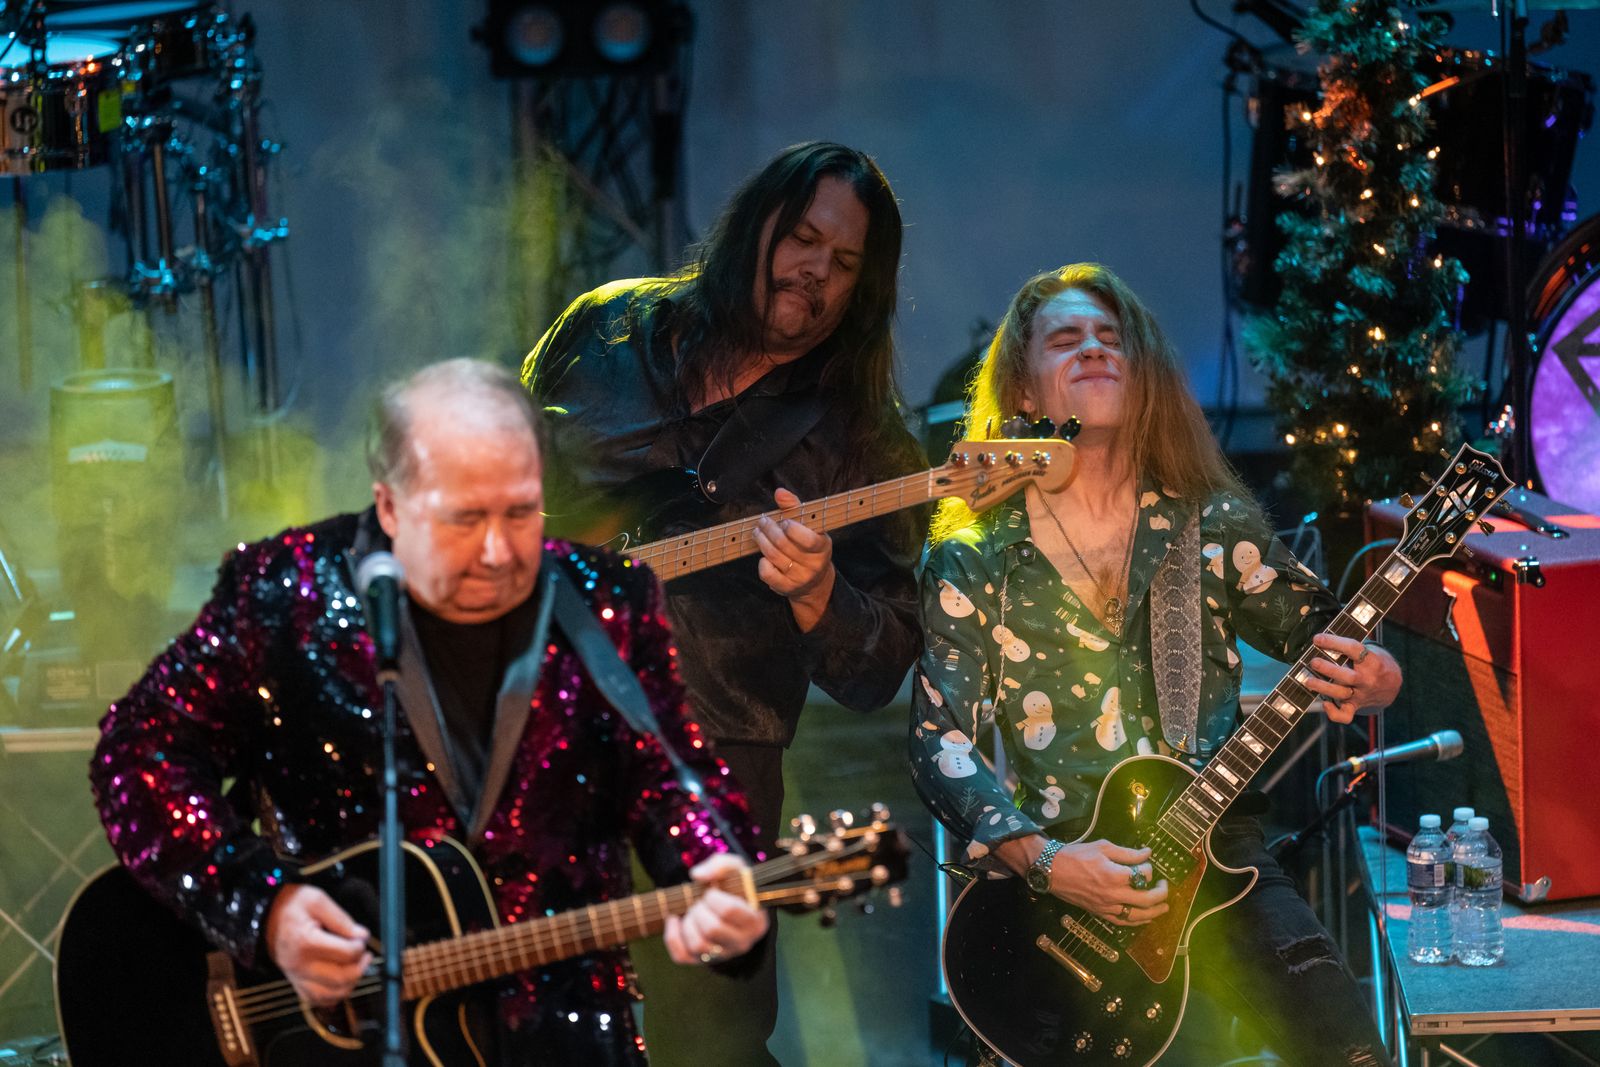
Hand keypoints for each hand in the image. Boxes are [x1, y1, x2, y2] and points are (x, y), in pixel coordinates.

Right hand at [264, 884, 372, 1006]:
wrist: (265, 917)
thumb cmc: (291, 906)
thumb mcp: (317, 900)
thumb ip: (342, 919)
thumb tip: (362, 936)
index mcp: (306, 942)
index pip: (346, 954)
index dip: (360, 946)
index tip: (361, 937)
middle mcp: (299, 965)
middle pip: (341, 978)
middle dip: (360, 967)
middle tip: (365, 955)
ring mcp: (296, 977)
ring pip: (330, 994)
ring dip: (350, 984)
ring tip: (356, 968)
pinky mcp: (294, 983)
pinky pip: (316, 1000)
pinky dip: (333, 996)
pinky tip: (341, 983)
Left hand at [663, 854, 769, 965]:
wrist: (730, 904)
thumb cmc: (735, 886)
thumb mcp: (735, 869)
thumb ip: (721, 864)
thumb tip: (698, 875)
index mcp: (755, 921)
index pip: (730, 911)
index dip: (713, 897)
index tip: (712, 891)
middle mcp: (742, 943)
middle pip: (712, 929)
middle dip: (700, 910)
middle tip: (701, 901)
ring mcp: (722, 955)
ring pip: (698, 945)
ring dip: (688, 923)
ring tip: (693, 911)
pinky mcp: (703, 961)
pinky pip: (682, 957)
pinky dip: (672, 937)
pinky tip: (675, 920)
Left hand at [752, 488, 835, 631]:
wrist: (814, 582)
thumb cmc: (808, 546)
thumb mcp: (808, 526)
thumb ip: (794, 507)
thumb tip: (779, 492)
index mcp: (823, 547)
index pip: (808, 539)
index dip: (791, 528)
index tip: (783, 521)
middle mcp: (813, 565)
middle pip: (784, 545)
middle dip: (768, 529)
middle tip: (762, 521)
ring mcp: (800, 578)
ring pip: (774, 556)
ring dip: (762, 541)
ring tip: (758, 532)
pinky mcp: (786, 588)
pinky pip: (768, 574)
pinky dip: (762, 562)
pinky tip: (763, 556)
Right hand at [1046, 839, 1168, 926]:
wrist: (1053, 870)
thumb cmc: (1077, 855)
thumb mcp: (1103, 847)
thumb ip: (1127, 853)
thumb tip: (1147, 853)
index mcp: (1114, 875)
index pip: (1143, 875)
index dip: (1149, 868)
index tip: (1146, 862)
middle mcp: (1113, 894)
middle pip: (1146, 899)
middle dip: (1160, 893)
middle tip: (1164, 886)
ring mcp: (1107, 907)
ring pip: (1137, 915)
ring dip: (1154, 912)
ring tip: (1164, 906)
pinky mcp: (1100, 913)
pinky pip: (1123, 922)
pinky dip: (1137, 921)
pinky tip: (1145, 918)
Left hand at [1305, 633, 1401, 723]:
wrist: (1393, 685)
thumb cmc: (1375, 663)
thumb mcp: (1370, 652)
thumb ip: (1351, 649)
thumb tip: (1322, 640)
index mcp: (1372, 662)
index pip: (1354, 649)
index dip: (1334, 642)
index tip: (1317, 639)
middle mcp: (1367, 680)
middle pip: (1348, 676)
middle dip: (1329, 670)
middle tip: (1313, 662)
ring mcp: (1361, 695)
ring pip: (1342, 694)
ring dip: (1323, 688)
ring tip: (1308, 680)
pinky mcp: (1355, 706)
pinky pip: (1345, 715)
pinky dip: (1333, 712)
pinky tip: (1325, 703)